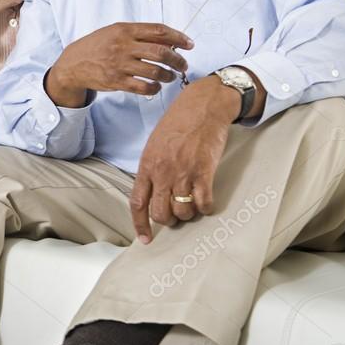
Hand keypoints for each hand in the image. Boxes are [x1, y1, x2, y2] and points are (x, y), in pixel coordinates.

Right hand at [46, 23, 193, 107]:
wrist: (74, 63)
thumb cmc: (98, 46)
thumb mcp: (115, 32)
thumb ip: (139, 34)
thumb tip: (169, 41)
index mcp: (125, 30)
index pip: (158, 31)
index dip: (178, 37)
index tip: (189, 44)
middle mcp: (123, 46)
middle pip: (161, 52)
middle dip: (178, 60)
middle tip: (183, 65)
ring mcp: (120, 64)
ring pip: (155, 71)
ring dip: (168, 75)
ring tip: (171, 76)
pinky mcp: (116, 81)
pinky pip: (143, 87)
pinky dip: (155, 88)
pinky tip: (156, 86)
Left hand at [129, 76, 241, 243]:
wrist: (202, 106)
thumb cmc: (178, 123)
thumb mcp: (154, 145)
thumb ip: (151, 169)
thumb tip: (151, 191)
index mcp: (147, 166)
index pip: (137, 203)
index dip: (140, 225)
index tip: (145, 239)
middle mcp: (162, 172)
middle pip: (160, 213)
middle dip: (169, 220)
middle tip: (177, 214)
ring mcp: (183, 172)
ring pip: (182, 212)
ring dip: (188, 215)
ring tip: (193, 205)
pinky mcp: (204, 171)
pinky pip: (203, 202)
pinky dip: (205, 208)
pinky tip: (207, 202)